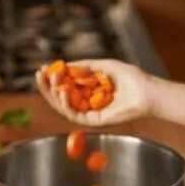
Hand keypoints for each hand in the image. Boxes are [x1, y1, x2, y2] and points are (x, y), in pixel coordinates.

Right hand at [35, 59, 157, 126]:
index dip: (52, 78)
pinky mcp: (93, 121)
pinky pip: (74, 114)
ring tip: (50, 80)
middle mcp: (87, 102)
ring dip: (53, 94)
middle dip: (47, 86)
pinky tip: (62, 93)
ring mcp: (89, 112)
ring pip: (63, 107)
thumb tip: (65, 64)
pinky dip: (65, 104)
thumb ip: (84, 65)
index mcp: (89, 90)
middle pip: (60, 97)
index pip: (65, 85)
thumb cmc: (130, 78)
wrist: (146, 91)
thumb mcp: (103, 65)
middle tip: (38, 75)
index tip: (42, 69)